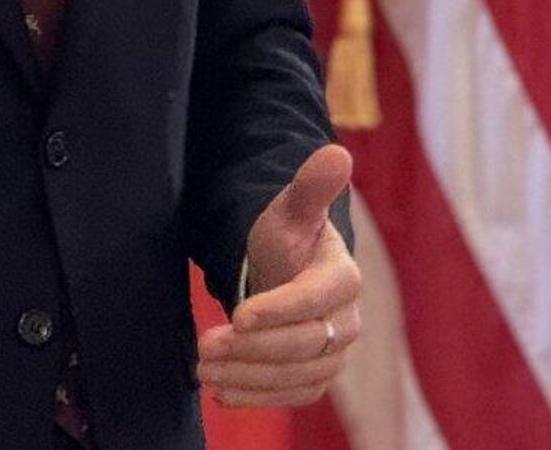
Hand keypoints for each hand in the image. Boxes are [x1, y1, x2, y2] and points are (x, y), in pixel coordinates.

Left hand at [197, 145, 360, 409]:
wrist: (288, 268)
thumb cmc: (289, 235)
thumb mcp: (291, 208)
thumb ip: (311, 186)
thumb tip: (337, 152)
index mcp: (344, 277)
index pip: (315, 299)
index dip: (280, 310)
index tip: (239, 315)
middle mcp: (346, 321)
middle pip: (303, 344)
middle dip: (253, 348)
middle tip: (205, 346)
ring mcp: (334, 354)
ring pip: (296, 375)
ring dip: (249, 377)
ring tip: (204, 369)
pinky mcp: (316, 376)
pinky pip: (292, 395)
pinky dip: (257, 397)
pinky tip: (223, 392)